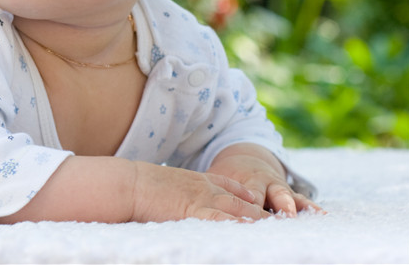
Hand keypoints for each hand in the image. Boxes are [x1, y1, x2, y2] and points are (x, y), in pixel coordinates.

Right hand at [130, 160, 269, 222]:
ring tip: (279, 227)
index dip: (241, 191)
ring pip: (238, 209)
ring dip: (259, 219)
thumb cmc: (135, 185)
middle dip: (260, 209)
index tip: (253, 197)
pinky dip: (239, 224)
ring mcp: (201, 199)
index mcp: (194, 179)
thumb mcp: (158, 183)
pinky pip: (222, 218)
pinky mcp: (195, 212)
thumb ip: (169, 192)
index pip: (225, 183)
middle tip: (280, 217)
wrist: (129, 183)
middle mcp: (203, 188)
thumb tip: (165, 200)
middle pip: (240, 199)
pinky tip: (253, 230)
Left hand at [207, 143, 323, 216]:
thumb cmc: (227, 178)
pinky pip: (304, 201)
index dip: (248, 206)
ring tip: (311, 216)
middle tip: (283, 216)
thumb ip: (209, 193)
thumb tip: (186, 204)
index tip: (248, 218)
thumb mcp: (217, 181)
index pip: (248, 196)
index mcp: (247, 181)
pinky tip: (323, 216)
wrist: (246, 162)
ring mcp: (280, 189)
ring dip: (298, 207)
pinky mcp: (292, 196)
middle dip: (279, 206)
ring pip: (291, 197)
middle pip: (273, 196)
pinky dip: (312, 208)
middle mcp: (266, 184)